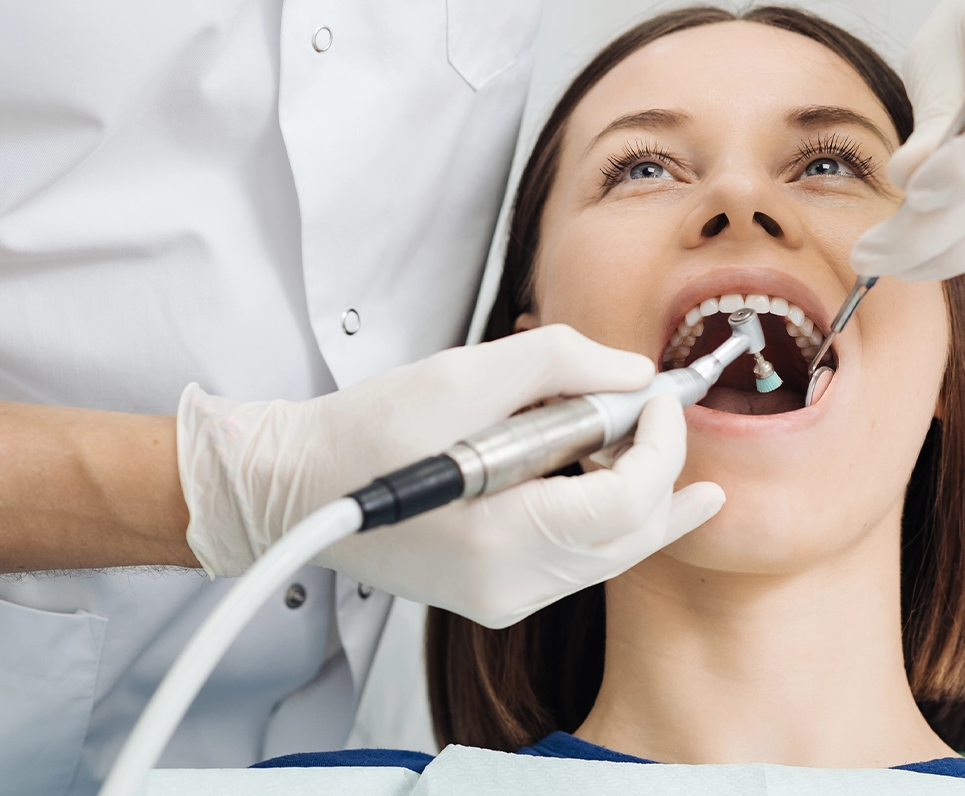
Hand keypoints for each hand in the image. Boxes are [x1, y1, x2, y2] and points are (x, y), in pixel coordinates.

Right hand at [175, 325, 724, 627]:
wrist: (295, 488)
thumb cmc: (362, 435)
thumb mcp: (463, 374)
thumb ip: (559, 363)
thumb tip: (632, 372)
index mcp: (500, 539)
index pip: (627, 501)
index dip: (660, 443)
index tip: (658, 395)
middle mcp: (509, 587)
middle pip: (632, 537)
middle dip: (662, 471)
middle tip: (669, 416)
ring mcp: (503, 600)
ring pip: (611, 553)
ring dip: (634, 491)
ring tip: (636, 435)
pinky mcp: (496, 596)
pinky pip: (577, 560)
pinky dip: (598, 514)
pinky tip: (595, 470)